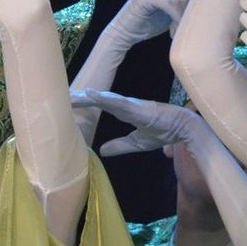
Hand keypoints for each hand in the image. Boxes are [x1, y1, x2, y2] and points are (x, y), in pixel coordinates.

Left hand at [70, 89, 201, 154]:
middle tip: (62, 95)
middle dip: (81, 98)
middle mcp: (126, 105)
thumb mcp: (137, 143)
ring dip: (89, 97)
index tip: (68, 102)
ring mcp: (132, 105)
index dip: (85, 103)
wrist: (184, 129)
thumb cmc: (164, 132)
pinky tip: (92, 95)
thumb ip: (120, 145)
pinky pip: (119, 102)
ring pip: (106, 99)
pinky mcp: (139, 108)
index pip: (100, 105)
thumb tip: (101, 151)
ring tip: (73, 94)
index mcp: (125, 111)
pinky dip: (105, 98)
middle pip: (99, 99)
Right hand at [103, 0, 190, 45]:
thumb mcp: (168, 15)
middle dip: (185, 17)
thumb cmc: (146, 26)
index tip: (183, 30)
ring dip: (180, 20)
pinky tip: (172, 32)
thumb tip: (202, 10)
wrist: (124, 34)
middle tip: (178, 34)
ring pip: (179, 0)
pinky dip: (175, 19)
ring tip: (174, 34)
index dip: (188, 13)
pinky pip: (169, 4)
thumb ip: (180, 9)